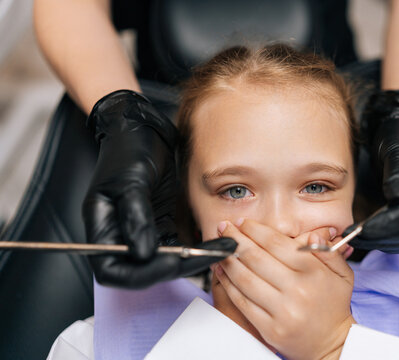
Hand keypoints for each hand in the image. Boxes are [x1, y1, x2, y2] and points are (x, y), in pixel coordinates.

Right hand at [83, 90, 235, 287]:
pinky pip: (179, 246)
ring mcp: (143, 233)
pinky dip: (198, 248)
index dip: (141, 275)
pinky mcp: (162, 226)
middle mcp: (121, 237)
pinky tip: (219, 243)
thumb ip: (136, 217)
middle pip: (144, 271)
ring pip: (166, 262)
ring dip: (194, 260)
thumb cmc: (128, 150)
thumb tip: (144, 254)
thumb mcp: (131, 180)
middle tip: (209, 256)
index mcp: (102, 229)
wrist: (143, 130)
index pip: (113, 271)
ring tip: (224, 251)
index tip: (171, 262)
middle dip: (177, 267)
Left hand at [215, 219, 354, 359]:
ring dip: (228, 259)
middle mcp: (297, 290)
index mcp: (313, 272)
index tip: (242, 223)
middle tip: (224, 228)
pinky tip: (221, 271)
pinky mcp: (270, 328)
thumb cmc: (334, 306)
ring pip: (245, 278)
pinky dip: (228, 284)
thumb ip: (328, 251)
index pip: (276, 243)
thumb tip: (312, 235)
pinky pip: (242, 301)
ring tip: (220, 248)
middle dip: (236, 239)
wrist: (333, 345)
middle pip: (256, 258)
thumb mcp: (342, 274)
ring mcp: (282, 310)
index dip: (255, 230)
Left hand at [350, 90, 398, 252]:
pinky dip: (387, 240)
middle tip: (356, 235)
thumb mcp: (397, 150)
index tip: (367, 227)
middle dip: (386, 235)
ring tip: (355, 236)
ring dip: (384, 241)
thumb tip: (397, 198)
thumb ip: (397, 173)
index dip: (395, 221)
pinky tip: (366, 236)